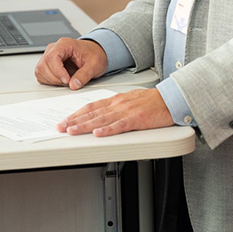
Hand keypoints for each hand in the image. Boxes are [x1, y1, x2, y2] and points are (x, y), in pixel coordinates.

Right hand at [34, 38, 107, 89]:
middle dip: (55, 78)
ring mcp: (50, 56)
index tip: (67, 80)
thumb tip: (74, 85)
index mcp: (65, 44)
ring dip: (52, 80)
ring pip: (40, 71)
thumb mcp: (94, 65)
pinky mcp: (48, 65)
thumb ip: (84, 75)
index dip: (57, 71)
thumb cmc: (94, 54)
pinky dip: (49, 81)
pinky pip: (41, 75)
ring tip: (66, 80)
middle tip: (69, 82)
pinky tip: (61, 80)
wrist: (95, 53)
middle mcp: (54, 49)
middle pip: (43, 65)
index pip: (52, 57)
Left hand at [58, 88, 172, 136]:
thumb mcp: (130, 100)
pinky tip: (98, 134)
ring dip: (85, 126)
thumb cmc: (153, 101)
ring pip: (102, 119)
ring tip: (72, 131)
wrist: (171, 98)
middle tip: (61, 127)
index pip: (92, 106)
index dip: (77, 113)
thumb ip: (116, 107)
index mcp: (116, 100)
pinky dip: (108, 130)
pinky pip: (120, 125)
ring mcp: (127, 111)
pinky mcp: (137, 119)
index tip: (65, 120)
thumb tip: (102, 114)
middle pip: (92, 113)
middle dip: (75, 120)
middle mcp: (118, 104)